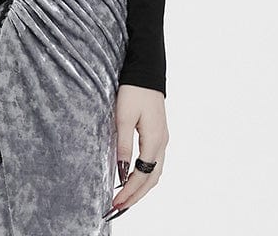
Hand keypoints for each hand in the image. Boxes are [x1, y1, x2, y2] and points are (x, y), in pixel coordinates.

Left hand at [103, 84, 168, 220]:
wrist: (146, 70)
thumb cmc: (133, 90)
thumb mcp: (124, 117)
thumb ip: (123, 145)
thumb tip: (121, 172)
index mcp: (154, 140)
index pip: (141, 176)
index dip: (128, 192)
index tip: (114, 203)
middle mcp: (162, 143)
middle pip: (151, 180)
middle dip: (135, 196)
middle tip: (117, 208)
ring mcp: (162, 138)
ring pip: (154, 173)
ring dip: (141, 188)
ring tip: (125, 198)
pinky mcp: (159, 133)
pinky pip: (154, 163)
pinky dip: (145, 176)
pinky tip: (133, 177)